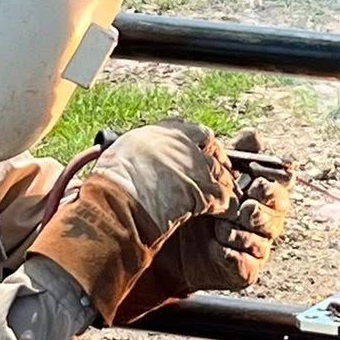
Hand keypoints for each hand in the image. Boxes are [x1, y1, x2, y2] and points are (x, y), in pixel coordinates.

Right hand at [93, 120, 234, 240]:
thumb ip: (138, 149)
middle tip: (221, 171)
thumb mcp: (122, 152)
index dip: (200, 142)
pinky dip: (227, 204)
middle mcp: (182, 144)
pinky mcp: (203, 190)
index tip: (202, 150)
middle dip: (217, 159)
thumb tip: (134, 155)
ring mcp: (195, 165)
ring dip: (224, 183)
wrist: (118, 200)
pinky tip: (224, 210)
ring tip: (225, 193)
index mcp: (162, 132)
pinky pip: (225, 196)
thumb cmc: (112, 181)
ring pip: (220, 172)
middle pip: (211, 147)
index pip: (192, 130)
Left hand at [123, 128, 292, 309]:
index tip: (255, 179)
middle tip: (244, 206)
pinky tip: (215, 247)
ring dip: (240, 231)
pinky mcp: (246, 270)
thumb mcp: (208, 176)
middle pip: (280, 210)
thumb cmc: (190, 204)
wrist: (162, 242)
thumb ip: (233, 156)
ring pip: (264, 238)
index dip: (275, 180)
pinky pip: (247, 263)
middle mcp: (265, 218)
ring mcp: (258, 246)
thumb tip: (254, 135)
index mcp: (262, 191)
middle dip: (261, 208)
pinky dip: (230, 253)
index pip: (285, 181)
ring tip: (218, 228)